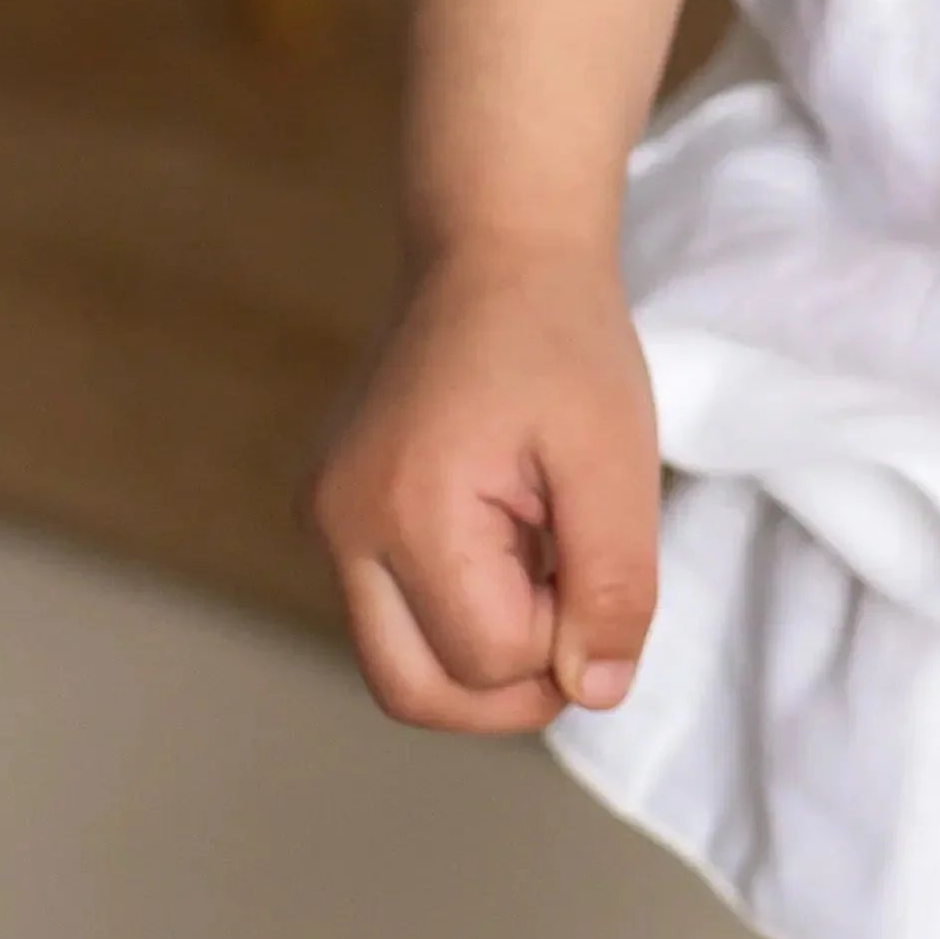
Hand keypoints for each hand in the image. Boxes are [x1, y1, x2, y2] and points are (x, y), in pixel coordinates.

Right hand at [312, 240, 661, 735]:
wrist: (494, 244)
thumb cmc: (561, 338)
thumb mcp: (616, 457)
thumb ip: (614, 585)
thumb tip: (596, 694)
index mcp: (405, 508)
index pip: (487, 660)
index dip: (564, 638)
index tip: (594, 554)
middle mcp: (338, 524)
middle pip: (413, 692)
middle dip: (510, 685)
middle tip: (576, 613)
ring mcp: (323, 516)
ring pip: (397, 662)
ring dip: (481, 647)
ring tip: (540, 558)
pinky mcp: (331, 508)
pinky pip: (389, 609)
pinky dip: (454, 607)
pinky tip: (506, 538)